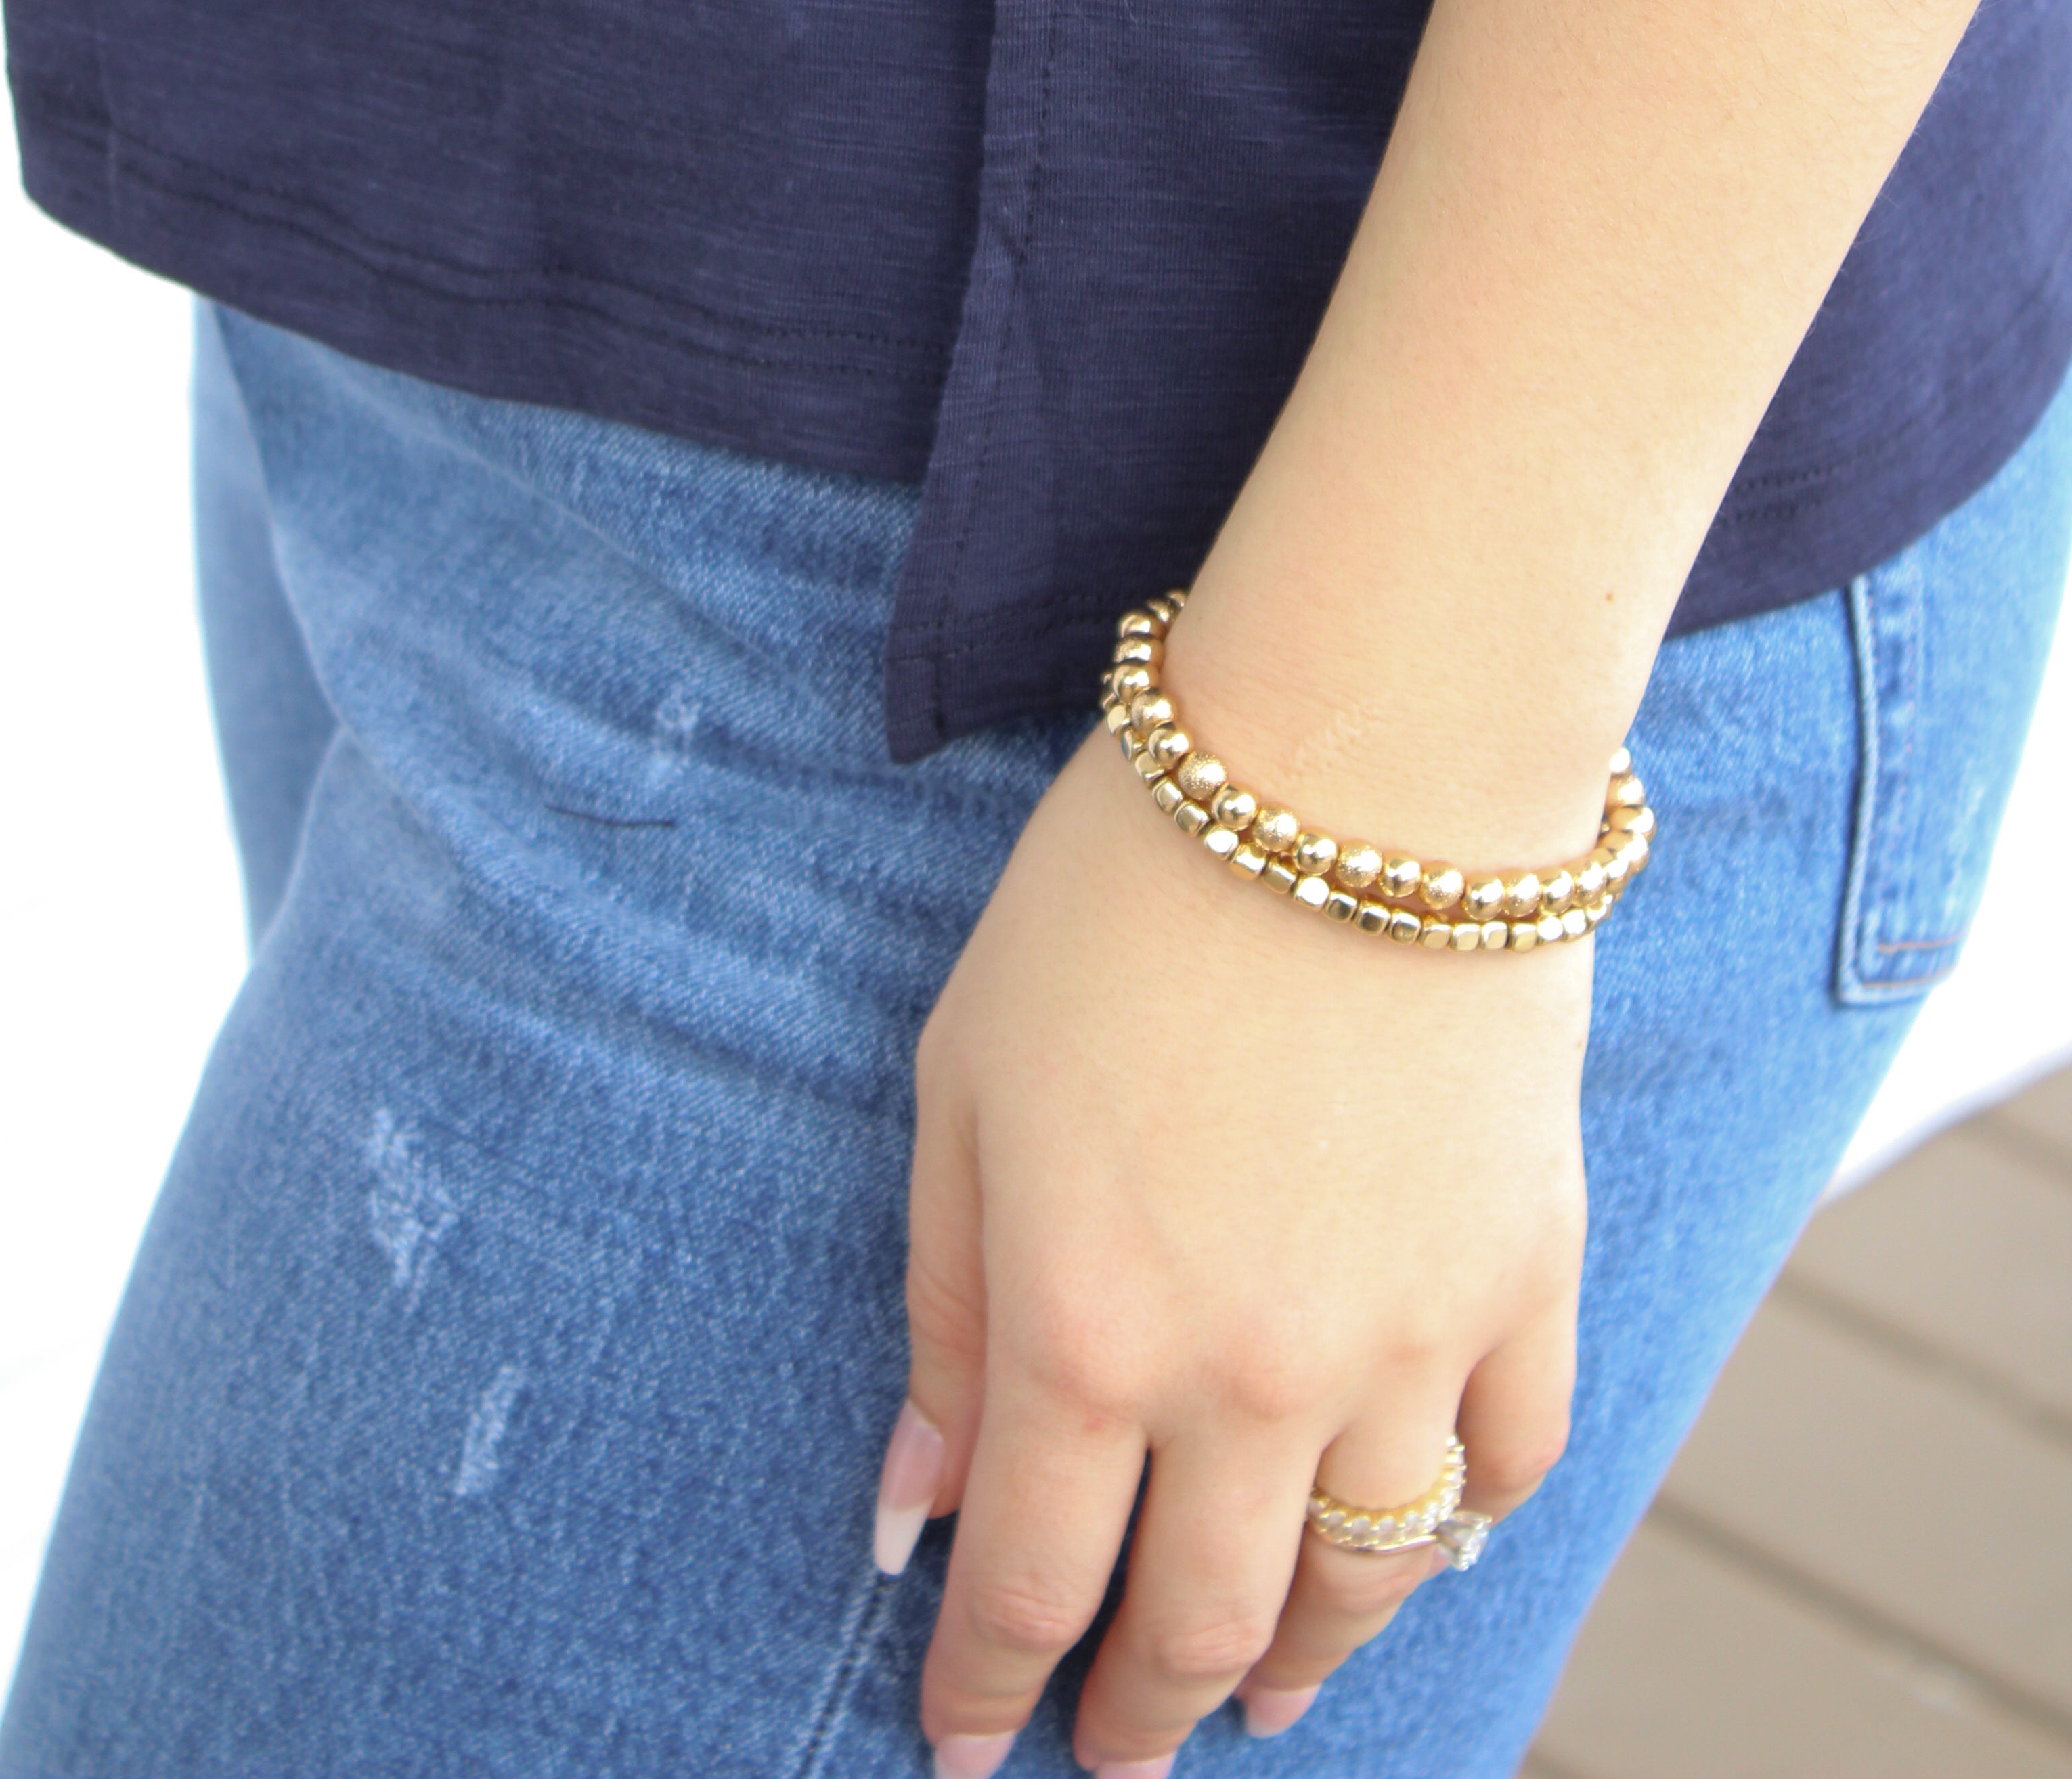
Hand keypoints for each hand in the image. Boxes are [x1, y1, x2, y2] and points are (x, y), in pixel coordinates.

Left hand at [882, 717, 1586, 1771]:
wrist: (1356, 759)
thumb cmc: (1122, 893)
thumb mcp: (965, 1085)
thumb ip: (947, 1311)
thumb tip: (911, 1512)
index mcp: (1091, 1331)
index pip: (1032, 1587)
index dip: (991, 1688)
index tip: (968, 1749)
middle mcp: (1254, 1375)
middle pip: (1202, 1622)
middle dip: (1143, 1713)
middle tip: (1113, 1754)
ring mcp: (1412, 1337)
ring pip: (1366, 1583)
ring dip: (1303, 1664)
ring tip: (1259, 1698)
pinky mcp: (1526, 1273)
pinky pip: (1506, 1465)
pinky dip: (1457, 1527)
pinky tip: (1413, 1537)